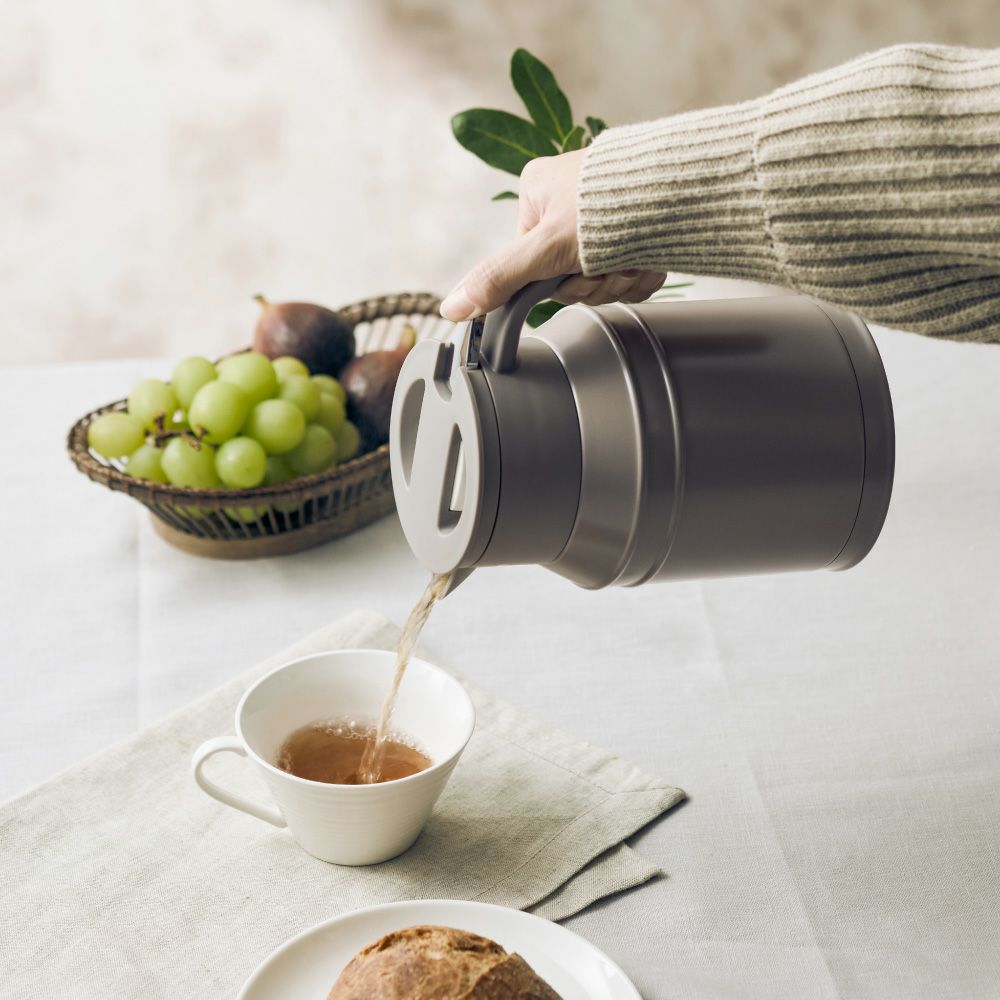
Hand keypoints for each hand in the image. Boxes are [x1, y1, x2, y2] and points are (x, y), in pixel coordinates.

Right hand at [440, 149, 665, 320]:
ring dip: (620, 279)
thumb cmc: (610, 204)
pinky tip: (650, 258)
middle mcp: (570, 202)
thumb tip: (451, 308)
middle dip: (593, 281)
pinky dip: (642, 274)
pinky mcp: (640, 227)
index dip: (555, 281)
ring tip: (634, 256)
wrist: (684, 190)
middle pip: (568, 275)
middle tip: (609, 266)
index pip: (532, 264)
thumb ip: (497, 280)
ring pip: (602, 277)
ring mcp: (607, 215)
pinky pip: (631, 272)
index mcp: (538, 193)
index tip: (572, 273)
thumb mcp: (543, 249)